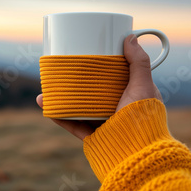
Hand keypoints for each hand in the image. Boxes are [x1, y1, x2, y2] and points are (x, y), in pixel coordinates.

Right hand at [36, 34, 162, 139]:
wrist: (135, 153)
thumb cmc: (143, 119)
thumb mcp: (143, 86)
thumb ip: (138, 63)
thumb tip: (130, 36)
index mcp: (131, 98)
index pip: (114, 79)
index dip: (100, 69)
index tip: (87, 58)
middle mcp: (117, 111)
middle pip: (92, 93)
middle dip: (75, 82)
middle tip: (62, 71)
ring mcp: (103, 124)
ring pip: (78, 108)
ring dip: (61, 98)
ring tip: (47, 88)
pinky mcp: (91, 137)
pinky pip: (71, 124)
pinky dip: (58, 115)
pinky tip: (46, 105)